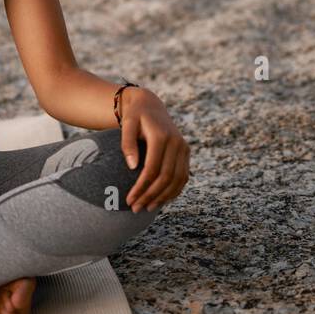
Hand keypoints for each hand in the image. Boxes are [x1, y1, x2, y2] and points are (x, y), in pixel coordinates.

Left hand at [119, 88, 189, 212]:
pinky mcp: (186, 153)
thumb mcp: (128, 124)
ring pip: (177, 180)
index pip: (152, 169)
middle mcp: (177, 143)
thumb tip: (133, 167)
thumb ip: (128, 143)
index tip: (129, 199)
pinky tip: (160, 199)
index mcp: (162, 136)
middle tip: (136, 208)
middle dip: (151, 195)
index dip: (141, 187)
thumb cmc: (135, 116)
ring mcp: (184, 148)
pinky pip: (183, 177)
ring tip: (147, 207)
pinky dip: (174, 191)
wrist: (150, 105)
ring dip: (163, 197)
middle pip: (166, 177)